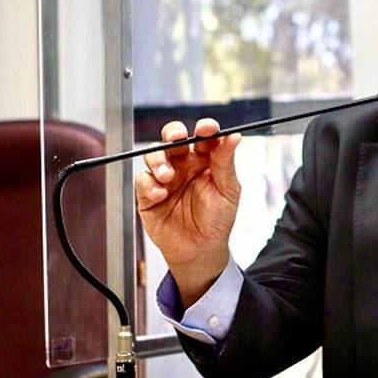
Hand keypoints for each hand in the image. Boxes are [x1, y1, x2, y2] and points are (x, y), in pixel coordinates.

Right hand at [135, 118, 241, 306]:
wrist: (200, 250)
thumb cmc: (217, 219)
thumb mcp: (228, 191)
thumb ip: (226, 163)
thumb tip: (234, 136)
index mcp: (206, 159)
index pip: (204, 136)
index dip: (205, 128)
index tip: (208, 128)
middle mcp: (184, 164)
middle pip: (173, 138)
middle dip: (173, 133)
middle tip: (177, 138)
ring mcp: (166, 177)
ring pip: (155, 155)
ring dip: (159, 161)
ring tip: (168, 177)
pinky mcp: (148, 194)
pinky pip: (142, 180)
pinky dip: (149, 184)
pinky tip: (161, 194)